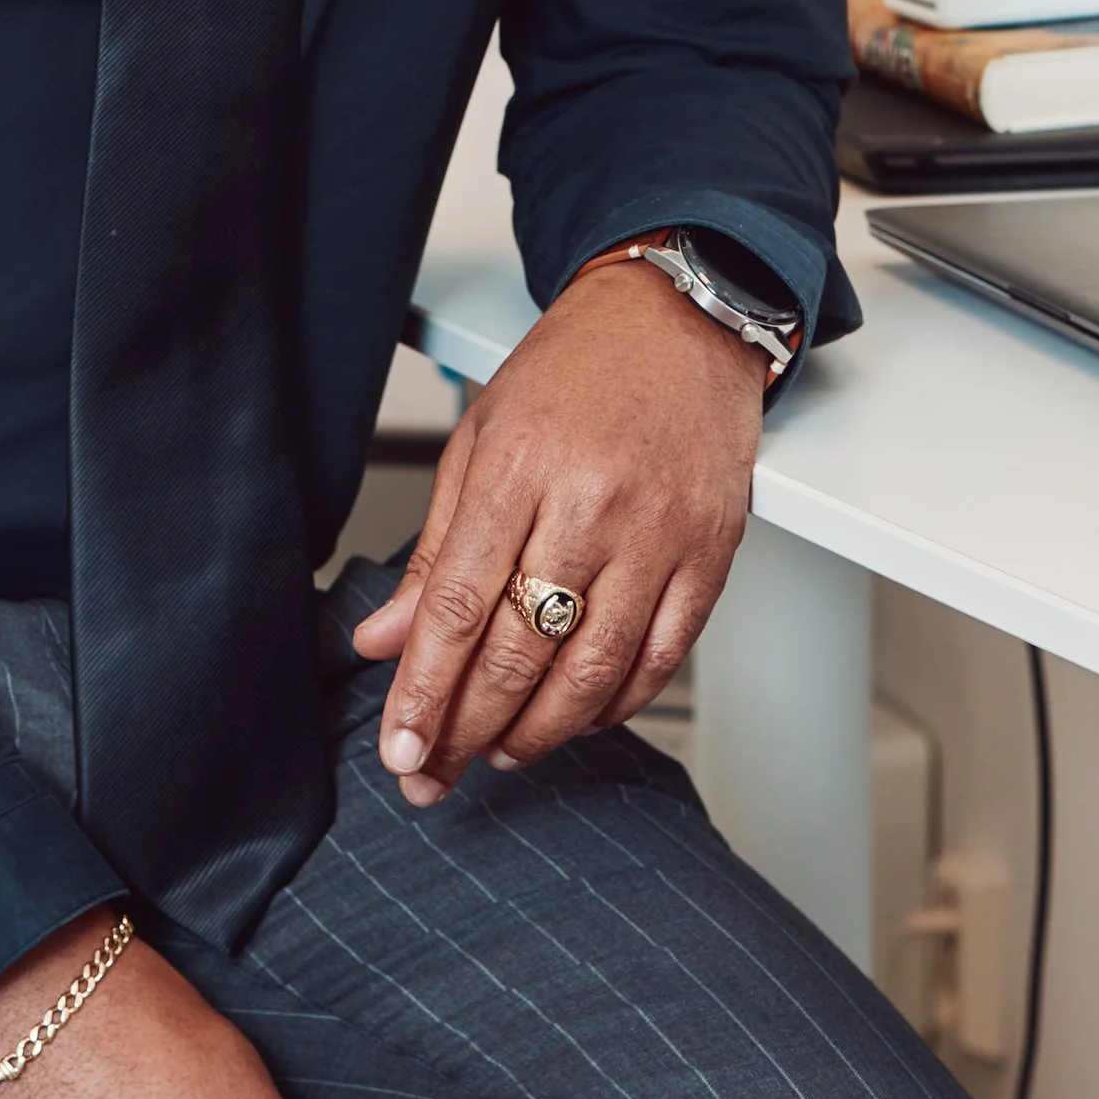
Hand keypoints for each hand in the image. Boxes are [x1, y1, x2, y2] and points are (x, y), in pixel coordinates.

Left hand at [353, 255, 762, 802]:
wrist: (678, 324)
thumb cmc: (573, 375)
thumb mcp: (480, 441)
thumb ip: (435, 551)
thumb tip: (386, 640)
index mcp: (518, 468)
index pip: (458, 606)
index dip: (425, 691)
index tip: (401, 748)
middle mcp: (591, 505)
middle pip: (521, 651)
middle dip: (468, 729)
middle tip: (435, 774)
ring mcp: (659, 535)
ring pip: (593, 670)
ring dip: (540, 731)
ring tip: (500, 752)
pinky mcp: (712, 555)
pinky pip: (661, 659)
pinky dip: (615, 704)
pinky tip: (578, 718)